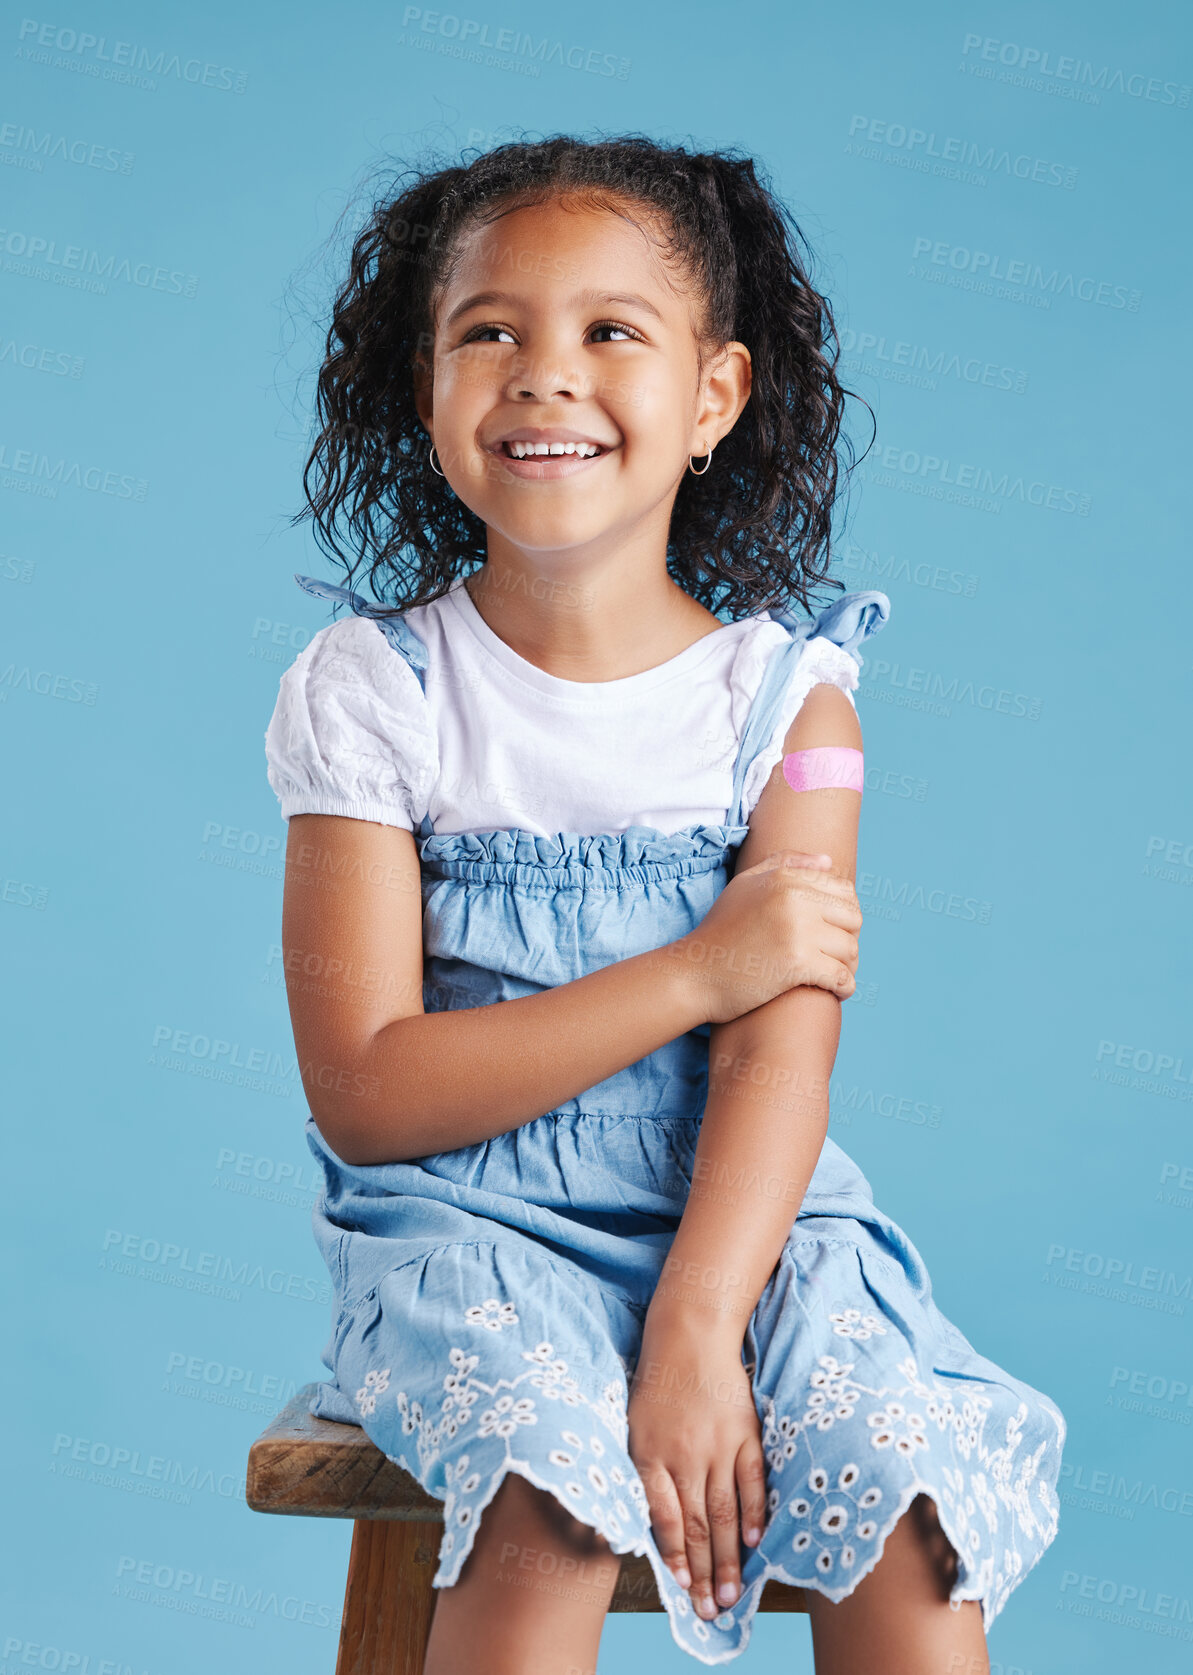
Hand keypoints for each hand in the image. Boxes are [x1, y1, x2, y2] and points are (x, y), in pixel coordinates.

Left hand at [627, 1308, 766, 1620]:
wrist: (689, 1332)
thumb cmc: (656, 1381)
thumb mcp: (634, 1424)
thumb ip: (642, 1470)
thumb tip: (648, 1516)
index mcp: (650, 1454)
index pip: (665, 1517)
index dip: (675, 1555)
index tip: (682, 1586)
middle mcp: (684, 1455)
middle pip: (698, 1524)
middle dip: (704, 1572)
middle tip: (710, 1609)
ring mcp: (718, 1444)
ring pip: (725, 1511)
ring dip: (730, 1556)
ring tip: (733, 1592)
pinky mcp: (744, 1432)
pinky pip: (752, 1479)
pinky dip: (755, 1511)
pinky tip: (756, 1540)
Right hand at [671, 850, 861, 1024]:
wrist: (694, 975)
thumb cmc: (720, 932)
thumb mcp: (745, 885)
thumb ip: (784, 864)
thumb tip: (828, 862)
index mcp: (784, 877)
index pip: (843, 890)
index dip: (844, 914)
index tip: (833, 932)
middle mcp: (793, 898)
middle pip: (853, 918)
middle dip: (849, 939)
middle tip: (835, 956)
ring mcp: (797, 931)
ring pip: (851, 949)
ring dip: (848, 966)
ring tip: (834, 975)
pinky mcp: (797, 964)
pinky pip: (842, 977)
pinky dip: (845, 988)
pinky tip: (836, 992)